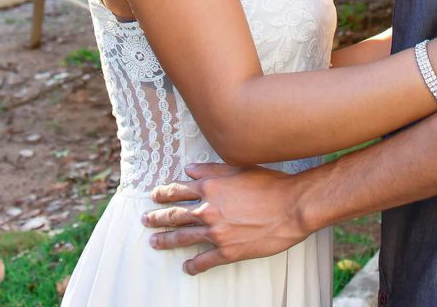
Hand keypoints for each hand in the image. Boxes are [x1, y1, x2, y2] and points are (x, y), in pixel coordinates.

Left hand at [142, 162, 306, 273]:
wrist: (291, 207)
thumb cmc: (269, 183)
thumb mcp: (239, 168)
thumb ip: (212, 169)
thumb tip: (189, 169)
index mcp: (211, 186)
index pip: (179, 190)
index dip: (164, 193)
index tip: (154, 196)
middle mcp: (209, 209)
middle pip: (176, 215)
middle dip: (158, 217)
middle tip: (145, 220)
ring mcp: (217, 232)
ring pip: (184, 238)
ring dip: (167, 240)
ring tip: (154, 242)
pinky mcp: (228, 252)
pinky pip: (204, 261)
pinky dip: (193, 265)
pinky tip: (187, 267)